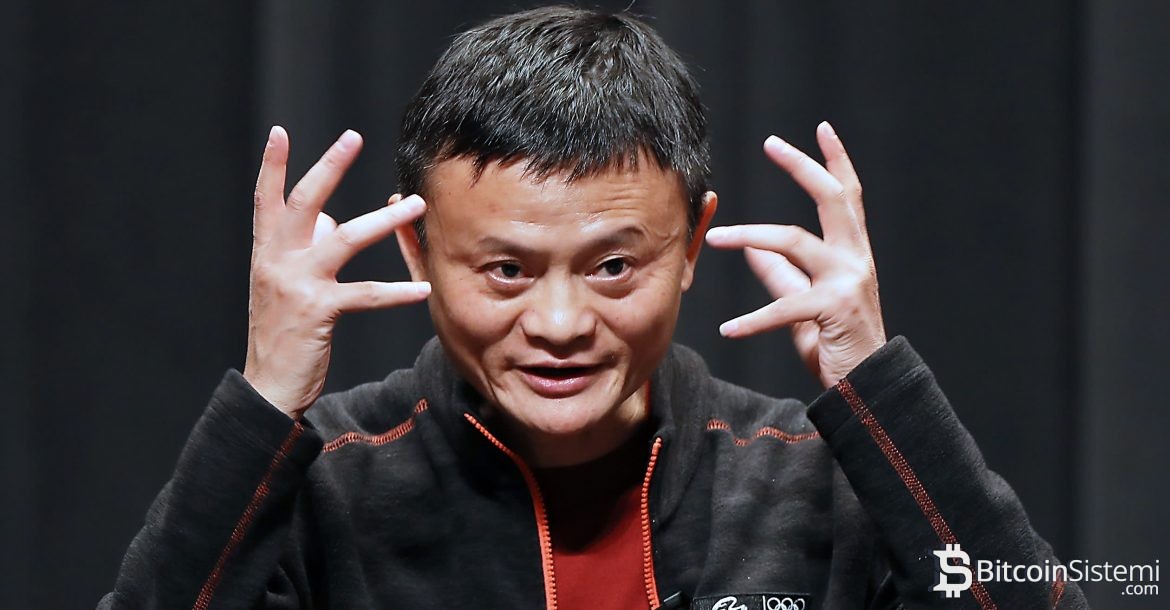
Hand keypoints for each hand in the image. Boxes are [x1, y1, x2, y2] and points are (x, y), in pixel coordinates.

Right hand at [244, 126, 430, 417]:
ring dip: (385, 220)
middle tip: (353, 136)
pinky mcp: (318, 312)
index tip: (279, 132)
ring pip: (345, 240)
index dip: (273, 165)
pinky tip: (423, 289)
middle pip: (305, 204)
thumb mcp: (283, 285)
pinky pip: (365, 294)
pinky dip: (397, 292)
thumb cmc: (282, 333)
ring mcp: (296, 285)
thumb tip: (329, 218)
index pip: (266, 199)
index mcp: (266, 253)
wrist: (268, 386)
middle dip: (330, 167)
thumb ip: (303, 249)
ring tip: (416, 204)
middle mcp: (277, 262)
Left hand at [705, 122, 885, 388]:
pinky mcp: (834, 310)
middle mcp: (855, 259)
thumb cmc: (838, 344)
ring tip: (715, 238)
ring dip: (750, 236)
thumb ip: (783, 275)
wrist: (866, 388)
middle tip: (771, 143)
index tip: (822, 128)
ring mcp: (848, 282)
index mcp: (852, 253)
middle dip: (802, 167)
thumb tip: (754, 252)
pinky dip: (753, 320)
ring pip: (795, 241)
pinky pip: (785, 307)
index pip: (847, 196)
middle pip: (831, 198)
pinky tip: (728, 329)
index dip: (836, 161)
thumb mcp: (806, 303)